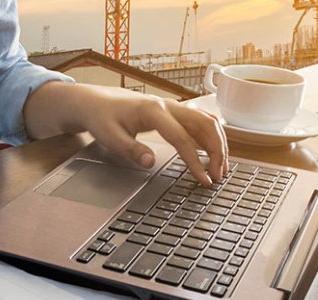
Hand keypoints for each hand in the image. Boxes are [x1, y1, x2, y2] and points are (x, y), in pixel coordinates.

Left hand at [24, 83, 227, 185]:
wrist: (97, 102)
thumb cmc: (102, 118)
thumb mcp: (109, 137)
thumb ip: (130, 150)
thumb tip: (150, 162)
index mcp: (153, 111)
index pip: (182, 139)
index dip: (195, 161)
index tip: (203, 179)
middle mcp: (168, 106)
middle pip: (205, 124)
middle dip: (217, 150)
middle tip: (219, 175)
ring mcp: (173, 107)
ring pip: (207, 120)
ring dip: (218, 143)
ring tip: (220, 167)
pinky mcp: (174, 111)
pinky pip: (201, 120)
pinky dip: (211, 136)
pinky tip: (214, 152)